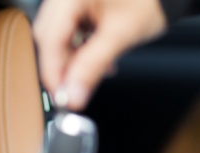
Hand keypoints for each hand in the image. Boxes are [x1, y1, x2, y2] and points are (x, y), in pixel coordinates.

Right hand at [33, 0, 166, 109]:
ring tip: (88, 75)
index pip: (49, 38)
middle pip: (49, 38)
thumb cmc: (151, 0)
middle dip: (60, 67)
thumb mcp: (120, 35)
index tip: (62, 97)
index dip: (53, 72)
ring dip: (70, 60)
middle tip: (72, 91)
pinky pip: (69, 31)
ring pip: (58, 37)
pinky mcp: (79, 4)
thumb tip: (73, 95)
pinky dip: (78, 49)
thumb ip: (92, 67)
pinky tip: (92, 59)